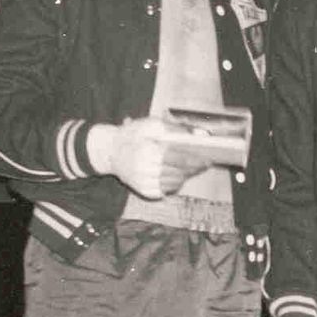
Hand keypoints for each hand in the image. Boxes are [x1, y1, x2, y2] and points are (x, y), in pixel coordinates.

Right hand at [87, 117, 208, 199]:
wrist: (109, 151)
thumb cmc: (132, 135)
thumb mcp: (150, 125)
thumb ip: (173, 128)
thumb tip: (196, 134)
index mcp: (148, 152)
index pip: (180, 159)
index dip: (196, 160)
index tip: (207, 158)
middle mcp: (146, 170)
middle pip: (180, 172)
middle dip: (194, 168)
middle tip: (204, 164)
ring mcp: (145, 183)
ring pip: (175, 182)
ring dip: (186, 175)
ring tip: (193, 168)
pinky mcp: (145, 191)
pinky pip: (167, 190)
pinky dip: (175, 183)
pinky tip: (178, 175)